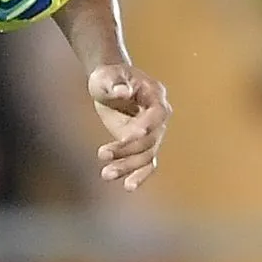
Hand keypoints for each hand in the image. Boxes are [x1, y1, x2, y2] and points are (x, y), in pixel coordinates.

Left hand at [90, 63, 169, 190]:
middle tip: (103, 154)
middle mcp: (158, 116)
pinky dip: (139, 175)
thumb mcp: (106, 76)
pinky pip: (146, 162)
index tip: (130, 134)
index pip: (157, 113)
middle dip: (128, 149)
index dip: (147, 124)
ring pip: (146, 154)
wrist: (109, 84)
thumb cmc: (108, 76)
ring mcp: (152, 132)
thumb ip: (114, 84)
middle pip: (151, 138)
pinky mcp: (142, 144)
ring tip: (106, 174)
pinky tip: (128, 186)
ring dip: (128, 166)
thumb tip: (123, 92)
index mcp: (155, 95)